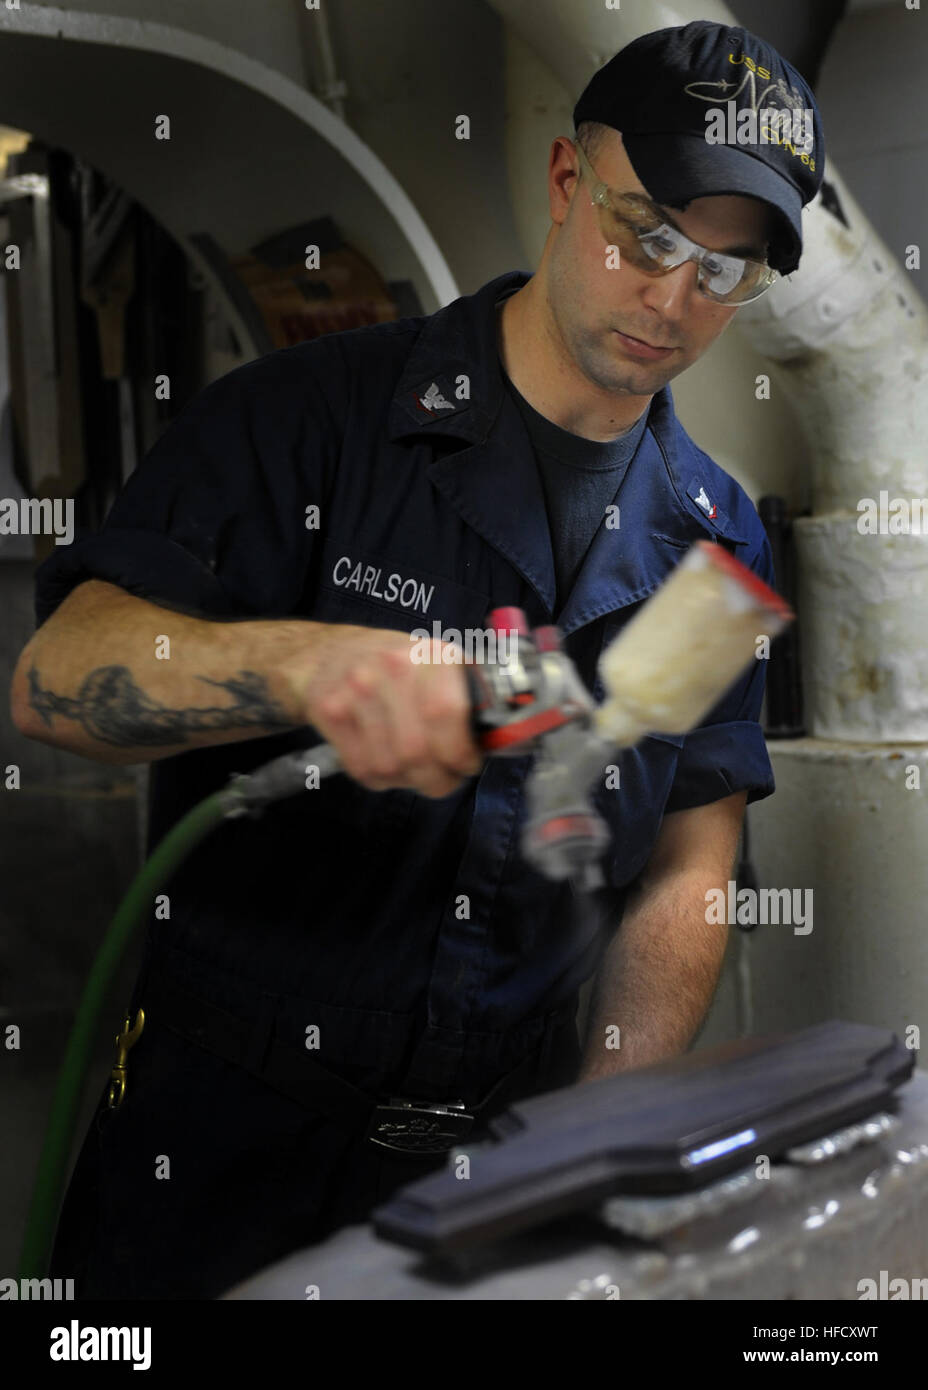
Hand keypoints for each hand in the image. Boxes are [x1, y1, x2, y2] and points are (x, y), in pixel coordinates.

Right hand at [285, 623, 483, 797]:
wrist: (328, 654)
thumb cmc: (396, 666)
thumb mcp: (438, 664)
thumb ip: (470, 697)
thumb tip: (504, 739)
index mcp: (431, 655)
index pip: (446, 713)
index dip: (461, 751)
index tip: (468, 763)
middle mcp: (392, 668)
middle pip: (417, 750)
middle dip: (438, 778)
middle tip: (444, 778)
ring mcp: (356, 690)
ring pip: (390, 766)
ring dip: (408, 780)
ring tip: (415, 769)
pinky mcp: (329, 713)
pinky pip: (362, 769)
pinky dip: (381, 779)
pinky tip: (387, 763)